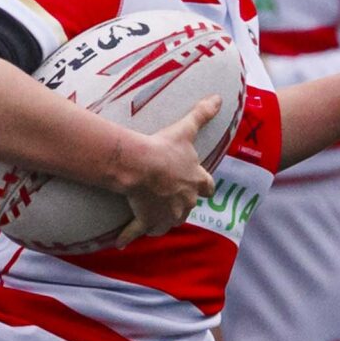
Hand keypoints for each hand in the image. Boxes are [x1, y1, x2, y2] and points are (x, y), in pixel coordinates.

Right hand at [109, 95, 220, 246]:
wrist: (142, 165)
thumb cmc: (164, 148)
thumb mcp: (185, 129)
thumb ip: (202, 114)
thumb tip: (218, 97)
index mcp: (197, 181)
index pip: (208, 188)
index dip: (204, 187)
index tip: (202, 188)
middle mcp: (186, 201)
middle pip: (188, 208)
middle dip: (181, 206)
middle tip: (170, 201)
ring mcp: (167, 214)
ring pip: (168, 222)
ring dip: (161, 221)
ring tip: (151, 220)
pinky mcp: (148, 220)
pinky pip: (138, 231)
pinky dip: (129, 236)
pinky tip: (121, 243)